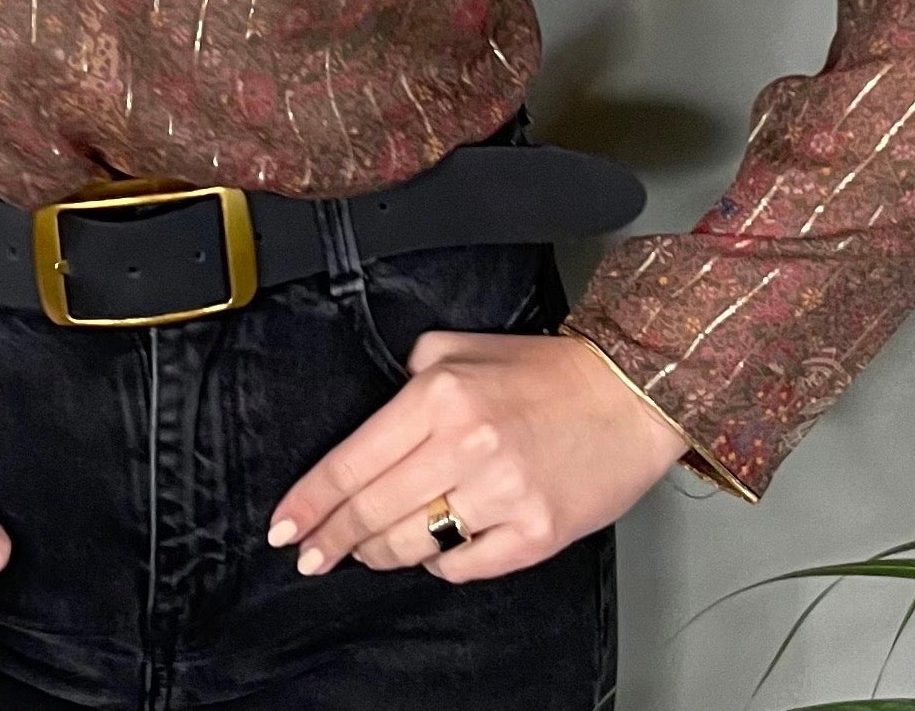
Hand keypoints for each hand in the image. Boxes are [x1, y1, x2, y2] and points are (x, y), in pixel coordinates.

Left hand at [266, 328, 689, 583]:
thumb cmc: (547, 372)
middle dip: (331, 538)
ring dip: (379, 553)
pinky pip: (463, 567)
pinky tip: (434, 552)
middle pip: (372, 510)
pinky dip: (440, 565)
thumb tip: (377, 416)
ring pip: (412, 545)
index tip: (284, 526)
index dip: (310, 501)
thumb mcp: (465, 346)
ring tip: (366, 551)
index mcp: (441, 394)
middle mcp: (466, 445)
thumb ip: (412, 373)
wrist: (630, 395)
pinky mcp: (535, 534)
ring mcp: (503, 494)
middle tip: (310, 555)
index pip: (353, 461)